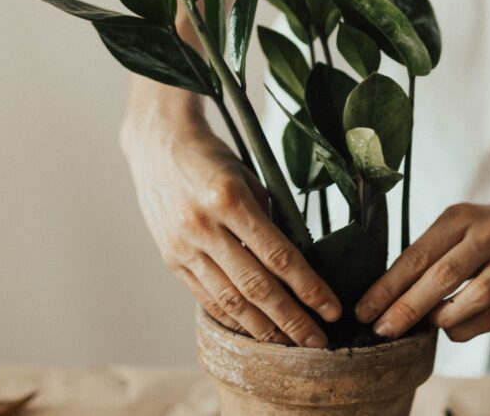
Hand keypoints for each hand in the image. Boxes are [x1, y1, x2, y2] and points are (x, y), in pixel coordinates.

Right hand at [122, 88, 340, 347]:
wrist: (157, 145)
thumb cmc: (214, 159)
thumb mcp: (249, 179)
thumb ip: (270, 221)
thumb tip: (297, 266)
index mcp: (230, 199)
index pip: (279, 255)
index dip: (309, 288)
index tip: (332, 309)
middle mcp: (203, 226)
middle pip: (256, 286)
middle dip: (291, 320)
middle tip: (318, 343)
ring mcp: (183, 246)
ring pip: (229, 300)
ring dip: (263, 329)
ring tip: (289, 345)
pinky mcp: (170, 258)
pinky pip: (206, 297)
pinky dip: (232, 317)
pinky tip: (253, 330)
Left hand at [355, 200, 489, 341]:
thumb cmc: (482, 229)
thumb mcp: (454, 226)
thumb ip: (427, 254)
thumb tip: (386, 296)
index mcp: (458, 217)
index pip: (416, 256)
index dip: (387, 287)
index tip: (364, 310)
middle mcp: (486, 235)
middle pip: (442, 276)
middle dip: (407, 308)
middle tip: (382, 330)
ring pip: (473, 297)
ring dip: (442, 317)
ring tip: (422, 326)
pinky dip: (465, 327)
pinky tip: (448, 329)